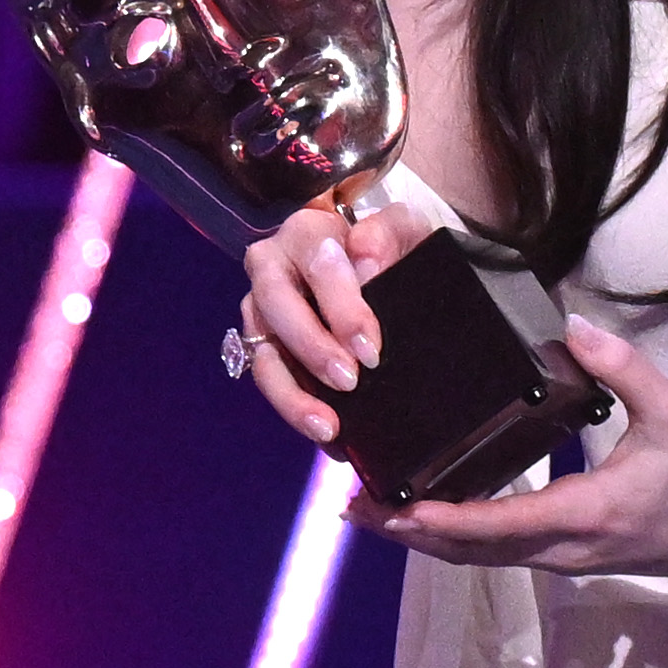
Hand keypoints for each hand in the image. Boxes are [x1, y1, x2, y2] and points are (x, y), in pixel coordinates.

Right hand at [236, 197, 427, 446]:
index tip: (370, 349)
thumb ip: (388, 233)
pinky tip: (329, 437)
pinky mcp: (264, 348)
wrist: (389, 271)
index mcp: (307, 233)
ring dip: (292, 394)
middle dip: (311, 348)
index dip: (342, 308)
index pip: (317, 264)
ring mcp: (262, 310)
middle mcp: (272, 266)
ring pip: (263, 353)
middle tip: (349, 382)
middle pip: (276, 306)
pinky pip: (270, 381)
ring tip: (328, 428)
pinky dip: (297, 409)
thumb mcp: (405, 230)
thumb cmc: (394, 249)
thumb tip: (365, 259)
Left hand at [361, 318, 667, 578]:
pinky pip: (500, 554)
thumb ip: (624, 368)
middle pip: (469, 552)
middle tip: (351, 507)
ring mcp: (565, 559)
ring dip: (426, 538)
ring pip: (480, 559)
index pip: (495, 525)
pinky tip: (433, 514)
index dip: (437, 518)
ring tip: (375, 511)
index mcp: (584, 514)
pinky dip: (457, 538)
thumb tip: (573, 326)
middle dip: (408, 532)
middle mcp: (564, 549)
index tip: (388, 503)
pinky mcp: (570, 556)